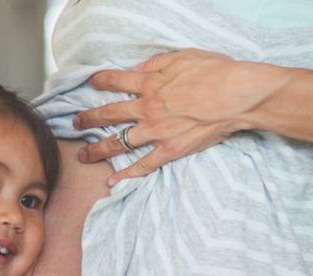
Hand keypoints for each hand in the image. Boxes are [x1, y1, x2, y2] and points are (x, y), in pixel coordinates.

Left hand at [74, 48, 285, 182]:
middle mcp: (147, 109)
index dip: (100, 81)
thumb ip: (157, 64)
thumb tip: (138, 69)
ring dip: (97, 149)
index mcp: (150, 84)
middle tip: (74, 123)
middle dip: (87, 118)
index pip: (116, 81)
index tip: (90, 83)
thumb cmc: (217, 72)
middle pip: (108, 114)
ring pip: (118, 142)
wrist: (238, 96)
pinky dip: (126, 175)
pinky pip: (143, 165)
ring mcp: (156, 132)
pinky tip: (112, 181)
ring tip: (83, 155)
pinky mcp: (170, 150)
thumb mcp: (184, 56)